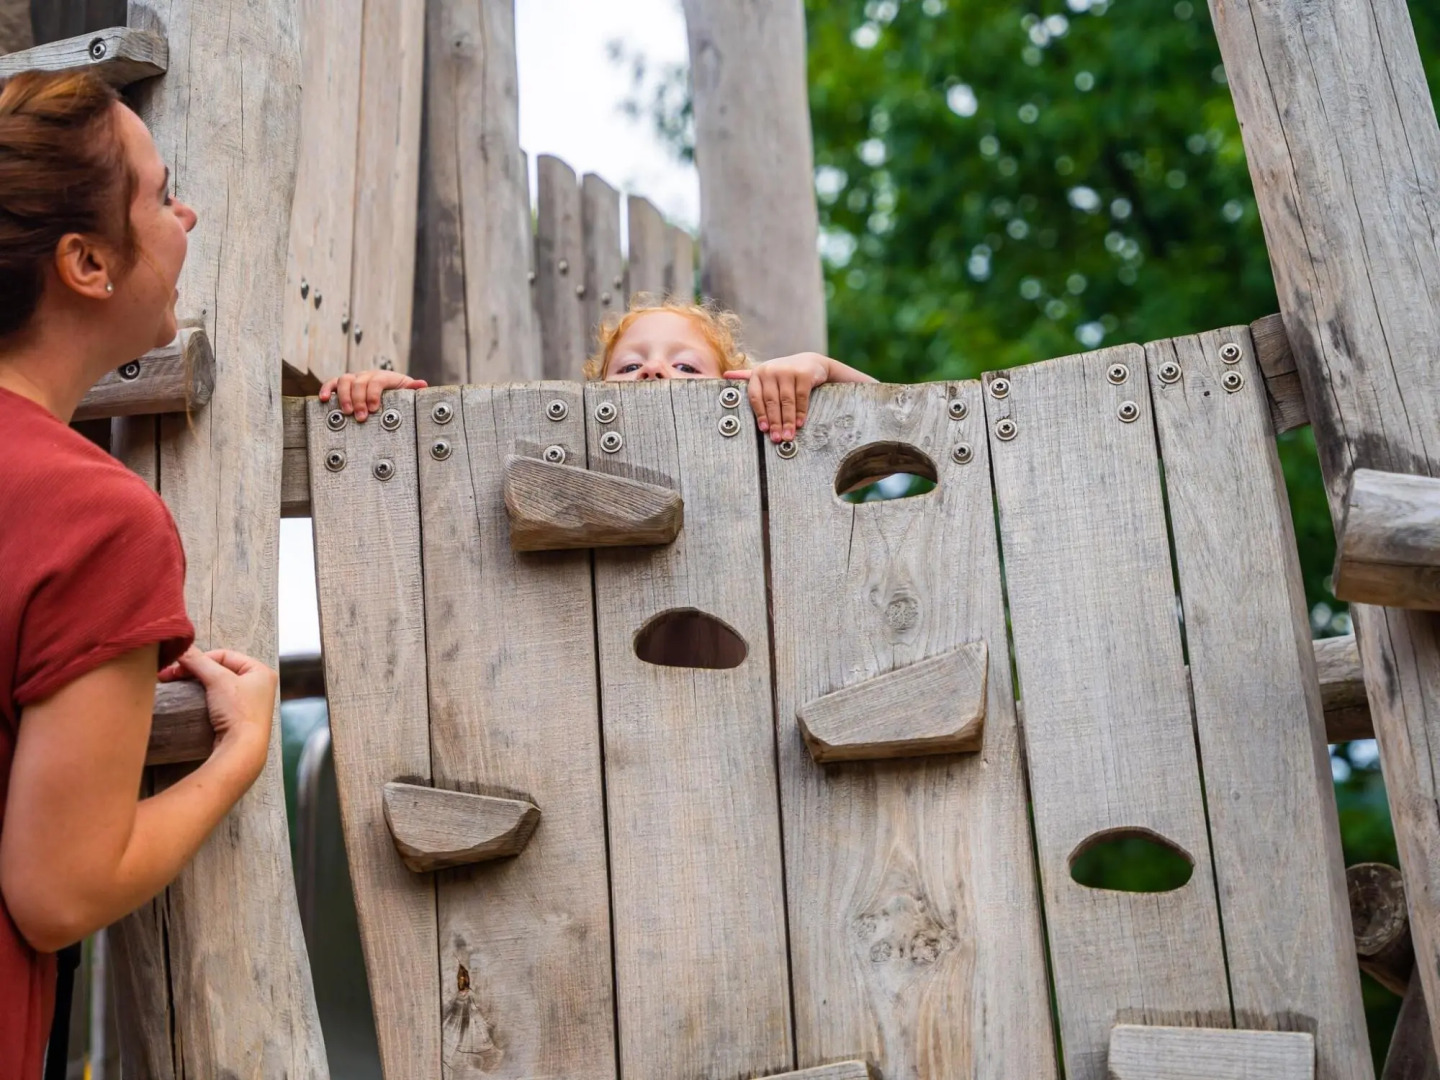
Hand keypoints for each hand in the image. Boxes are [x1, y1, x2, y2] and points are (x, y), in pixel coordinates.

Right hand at [160, 647, 275, 782]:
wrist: (242, 749)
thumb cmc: (238, 712)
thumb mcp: (218, 680)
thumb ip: (198, 661)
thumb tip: (181, 648)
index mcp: (261, 671)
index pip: (224, 655)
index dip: (200, 658)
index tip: (178, 665)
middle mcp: (258, 685)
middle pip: (219, 670)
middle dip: (194, 671)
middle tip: (168, 675)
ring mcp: (248, 703)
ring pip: (216, 685)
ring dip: (195, 684)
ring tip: (175, 685)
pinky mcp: (237, 719)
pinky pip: (216, 701)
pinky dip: (201, 698)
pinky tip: (188, 699)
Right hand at [318, 371, 427, 422]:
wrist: (389, 389)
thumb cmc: (399, 394)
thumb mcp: (407, 392)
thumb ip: (412, 389)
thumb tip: (422, 385)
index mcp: (384, 377)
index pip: (376, 381)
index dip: (373, 394)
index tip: (373, 409)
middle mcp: (367, 375)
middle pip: (359, 382)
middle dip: (359, 400)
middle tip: (361, 417)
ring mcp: (354, 378)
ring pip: (344, 380)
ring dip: (344, 396)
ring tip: (346, 412)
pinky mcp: (343, 384)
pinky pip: (332, 383)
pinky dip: (325, 389)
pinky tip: (322, 399)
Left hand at [726, 353, 830, 441]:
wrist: (811, 362)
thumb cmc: (785, 373)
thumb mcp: (766, 374)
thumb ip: (746, 377)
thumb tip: (725, 376)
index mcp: (758, 373)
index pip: (755, 397)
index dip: (759, 415)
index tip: (763, 430)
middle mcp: (770, 370)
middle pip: (771, 401)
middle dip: (774, 422)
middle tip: (777, 438)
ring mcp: (787, 371)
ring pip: (786, 401)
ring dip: (787, 421)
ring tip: (788, 436)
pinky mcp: (803, 375)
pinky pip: (801, 397)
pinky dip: (800, 412)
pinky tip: (799, 423)